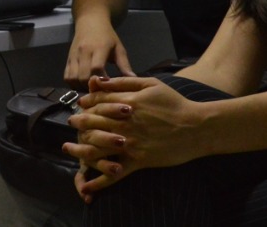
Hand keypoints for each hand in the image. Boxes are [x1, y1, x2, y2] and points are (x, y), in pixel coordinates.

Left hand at [63, 75, 201, 196]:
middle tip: (72, 123)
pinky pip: (114, 174)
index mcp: (126, 103)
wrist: (196, 127)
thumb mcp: (151, 84)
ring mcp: (130, 143)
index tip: (80, 105)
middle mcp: (124, 124)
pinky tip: (86, 186)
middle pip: (92, 123)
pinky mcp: (138, 161)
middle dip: (78, 122)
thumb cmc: (174, 103)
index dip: (86, 103)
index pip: (97, 102)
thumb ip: (123, 81)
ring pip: (96, 148)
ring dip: (79, 150)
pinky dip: (98, 181)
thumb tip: (98, 80)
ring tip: (70, 149)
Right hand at [65, 18, 134, 86]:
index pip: (96, 67)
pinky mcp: (68, 59)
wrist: (90, 22)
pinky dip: (73, 84)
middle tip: (100, 91)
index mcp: (99, 48)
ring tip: (91, 89)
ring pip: (73, 78)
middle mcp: (84, 52)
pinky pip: (66, 77)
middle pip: (83, 76)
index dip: (101, 80)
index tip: (108, 87)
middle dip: (91, 87)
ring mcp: (74, 56)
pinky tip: (82, 85)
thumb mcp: (118, 48)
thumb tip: (134, 80)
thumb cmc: (107, 36)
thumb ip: (124, 65)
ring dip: (81, 87)